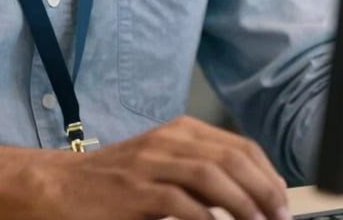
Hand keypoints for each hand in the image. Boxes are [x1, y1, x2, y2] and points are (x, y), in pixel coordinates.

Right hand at [0, 115, 290, 219]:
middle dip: (264, 190)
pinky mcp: (134, 191)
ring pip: (211, 175)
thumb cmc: (113, 182)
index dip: (267, 174)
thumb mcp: (161, 167)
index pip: (239, 145)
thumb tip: (254, 192)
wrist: (60, 187)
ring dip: (243, 204)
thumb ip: (202, 174)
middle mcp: (168, 140)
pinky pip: (179, 202)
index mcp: (179, 131)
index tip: (282, 201)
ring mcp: (150, 163)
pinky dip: (206, 218)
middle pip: (232, 158)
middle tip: (279, 218)